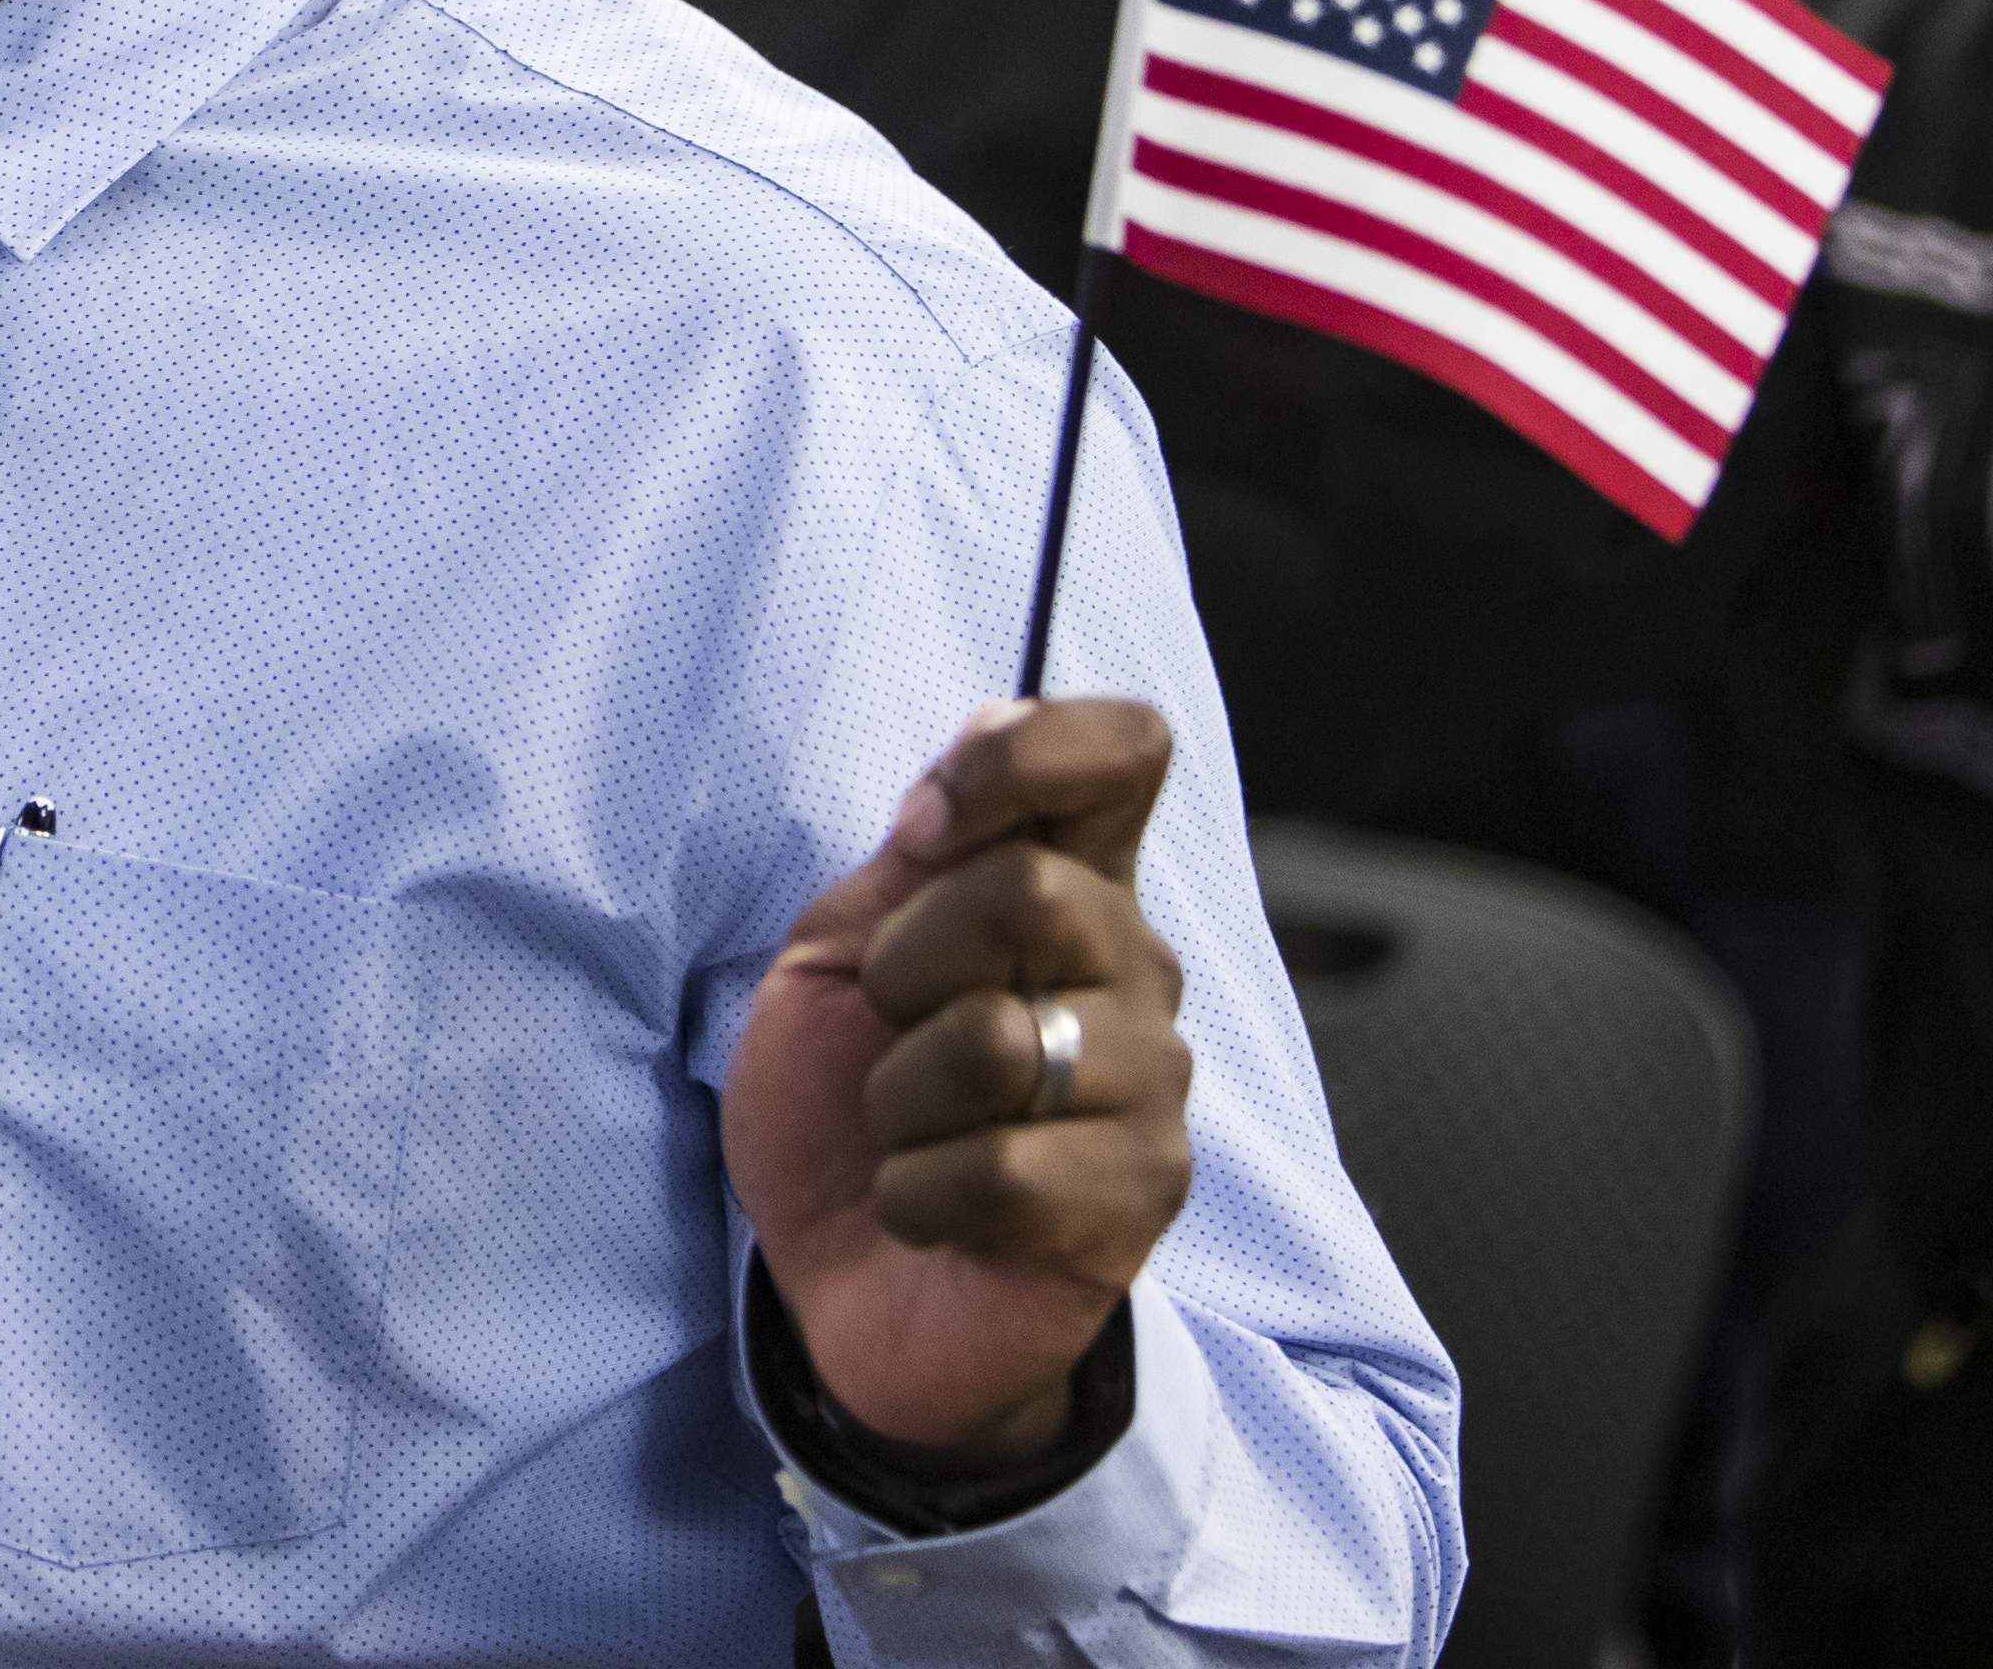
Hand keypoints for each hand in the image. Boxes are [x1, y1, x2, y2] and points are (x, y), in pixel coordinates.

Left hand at [725, 700, 1196, 1462]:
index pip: (1123, 750)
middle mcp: (1136, 970)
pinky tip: (930, 1211)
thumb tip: (997, 709)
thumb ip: (918, 851)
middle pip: (1031, 888)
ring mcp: (1153, 1087)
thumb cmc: (843, 1107)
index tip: (924, 827)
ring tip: (909, 1134)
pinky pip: (1003, 1168)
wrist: (846, 1283)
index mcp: (1069, 886)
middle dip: (904, 963)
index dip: (1023, 756)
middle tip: (889, 1031)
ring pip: (1001, 1038)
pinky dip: (917, 1193)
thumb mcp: (839, 955)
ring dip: (899, 1099)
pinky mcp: (1140, 1200)